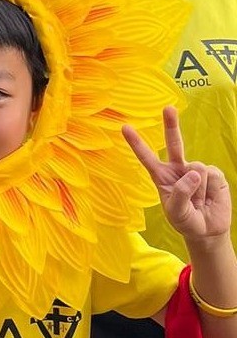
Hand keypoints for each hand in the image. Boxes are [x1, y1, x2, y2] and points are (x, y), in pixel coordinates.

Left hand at [124, 106, 231, 242]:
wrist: (208, 230)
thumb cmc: (186, 221)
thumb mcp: (176, 212)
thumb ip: (180, 193)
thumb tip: (194, 171)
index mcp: (161, 176)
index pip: (147, 157)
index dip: (136, 143)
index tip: (125, 127)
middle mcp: (177, 169)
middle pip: (174, 143)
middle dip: (171, 125)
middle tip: (168, 108)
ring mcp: (196, 169)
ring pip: (196, 169)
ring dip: (199, 190)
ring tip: (199, 202)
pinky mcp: (213, 174)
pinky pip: (211, 176)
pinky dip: (211, 190)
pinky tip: (209, 198)